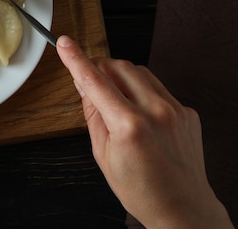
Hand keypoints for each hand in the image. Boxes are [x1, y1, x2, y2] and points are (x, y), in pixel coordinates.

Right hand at [56, 36, 233, 228]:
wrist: (182, 208)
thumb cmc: (141, 189)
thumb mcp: (103, 154)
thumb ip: (93, 114)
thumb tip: (84, 85)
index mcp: (129, 126)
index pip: (95, 82)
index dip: (76, 59)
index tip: (65, 43)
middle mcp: (156, 112)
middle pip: (119, 67)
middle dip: (100, 68)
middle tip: (91, 83)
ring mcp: (176, 109)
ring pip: (140, 72)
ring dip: (121, 77)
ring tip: (117, 103)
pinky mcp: (187, 111)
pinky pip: (158, 87)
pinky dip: (142, 92)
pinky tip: (140, 115)